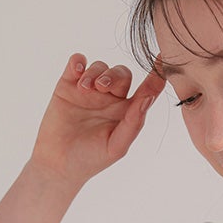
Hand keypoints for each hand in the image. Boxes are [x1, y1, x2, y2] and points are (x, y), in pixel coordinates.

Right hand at [29, 53, 166, 186]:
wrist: (58, 163)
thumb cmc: (92, 159)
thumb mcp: (117, 146)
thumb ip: (134, 123)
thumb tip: (148, 99)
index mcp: (127, 113)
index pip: (146, 91)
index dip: (157, 76)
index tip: (163, 60)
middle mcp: (111, 99)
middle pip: (121, 74)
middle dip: (114, 76)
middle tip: (102, 88)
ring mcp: (90, 90)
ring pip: (100, 67)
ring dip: (95, 73)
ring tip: (85, 89)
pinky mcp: (68, 85)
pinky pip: (77, 62)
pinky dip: (78, 61)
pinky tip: (76, 70)